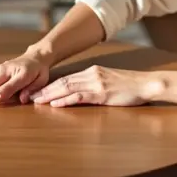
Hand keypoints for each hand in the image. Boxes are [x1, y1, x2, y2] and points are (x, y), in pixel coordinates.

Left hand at [29, 65, 159, 106]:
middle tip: (30, 96)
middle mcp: (91, 75)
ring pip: (67, 88)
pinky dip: (65, 100)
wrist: (146, 84)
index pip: (66, 78)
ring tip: (36, 100)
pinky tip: (55, 105)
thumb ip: (94, 85)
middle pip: (63, 82)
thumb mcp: (109, 81)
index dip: (50, 85)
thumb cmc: (130, 86)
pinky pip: (79, 97)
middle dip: (45, 90)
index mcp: (92, 71)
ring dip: (50, 95)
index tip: (37, 90)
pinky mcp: (102, 94)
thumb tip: (79, 92)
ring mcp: (96, 84)